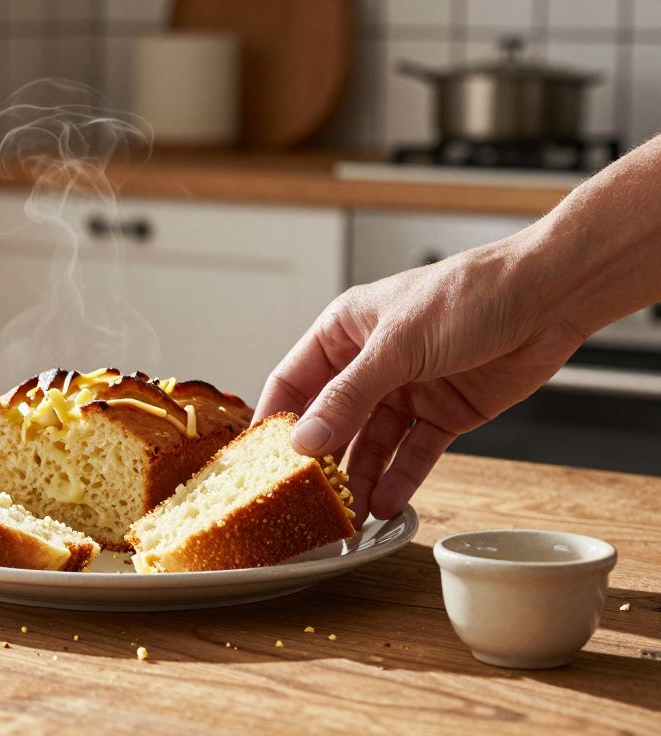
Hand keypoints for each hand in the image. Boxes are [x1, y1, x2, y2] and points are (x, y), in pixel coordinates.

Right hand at [254, 237, 583, 525]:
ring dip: (359, 477)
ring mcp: (407, 391)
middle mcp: (370, 363)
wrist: (550, 297)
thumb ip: (349, 397)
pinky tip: (385, 503)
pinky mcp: (444, 415)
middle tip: (307, 499)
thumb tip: (305, 441)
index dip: (276, 420)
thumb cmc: (470, 294)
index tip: (259, 463)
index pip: (293, 381)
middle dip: (321, 461)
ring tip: (348, 515)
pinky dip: (400, 479)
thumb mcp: (398, 345)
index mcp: (345, 331)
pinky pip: (413, 454)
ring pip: (371, 444)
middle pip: (331, 420)